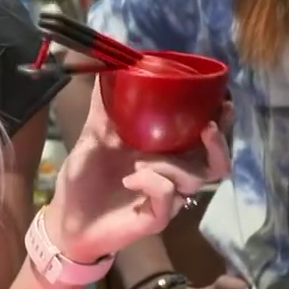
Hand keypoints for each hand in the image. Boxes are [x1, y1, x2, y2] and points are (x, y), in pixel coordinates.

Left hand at [44, 84, 230, 263]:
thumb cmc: (83, 181)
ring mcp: (167, 199)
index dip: (219, 122)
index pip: (202, 139)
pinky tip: (129, 180)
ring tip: (138, 161)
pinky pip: (168, 196)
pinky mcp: (156, 218)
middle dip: (218, 143)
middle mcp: (171, 176)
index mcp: (163, 154)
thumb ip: (104, 108)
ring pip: (195, 178)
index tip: (222, 101)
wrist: (66, 220)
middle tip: (208, 126)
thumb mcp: (92, 138)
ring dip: (171, 164)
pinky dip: (152, 182)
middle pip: (215, 163)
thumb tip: (107, 69)